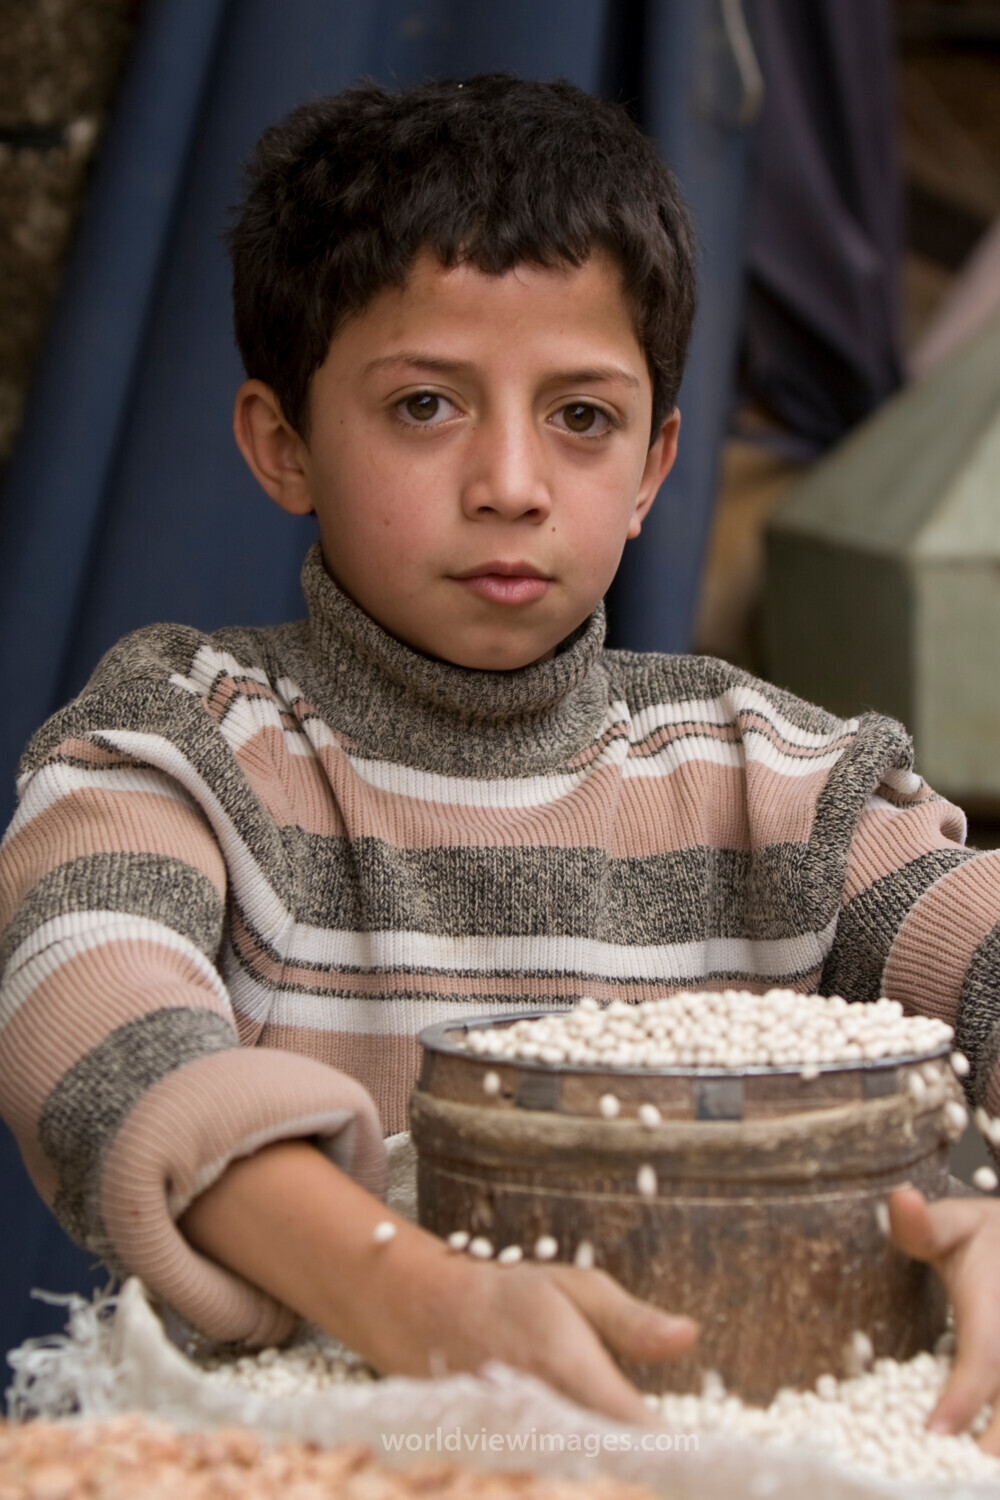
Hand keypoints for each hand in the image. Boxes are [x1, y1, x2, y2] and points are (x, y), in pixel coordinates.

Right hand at [181, 1139, 696, 1424]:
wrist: (428, 1315)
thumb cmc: (514, 1297)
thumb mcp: (576, 1288)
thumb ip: (632, 1321)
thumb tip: (689, 1336)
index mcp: (566, 1365)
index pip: (631, 1426)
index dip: (671, 1451)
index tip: (705, 1459)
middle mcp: (539, 1411)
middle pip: (606, 1465)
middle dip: (641, 1470)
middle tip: (684, 1475)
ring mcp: (512, 1442)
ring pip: (575, 1475)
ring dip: (608, 1472)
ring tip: (648, 1472)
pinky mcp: (498, 1460)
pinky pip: (545, 1477)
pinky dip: (574, 1475)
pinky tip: (599, 1473)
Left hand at [889, 1186, 999, 1450]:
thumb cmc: (985, 1240)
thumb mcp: (955, 1224)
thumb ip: (923, 1224)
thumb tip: (901, 1200)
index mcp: (996, 1308)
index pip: (985, 1358)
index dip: (963, 1397)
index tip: (934, 1432)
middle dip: (989, 1444)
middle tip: (942, 1468)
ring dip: (997, 1444)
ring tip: (963, 1468)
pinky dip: (999, 1435)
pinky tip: (978, 1456)